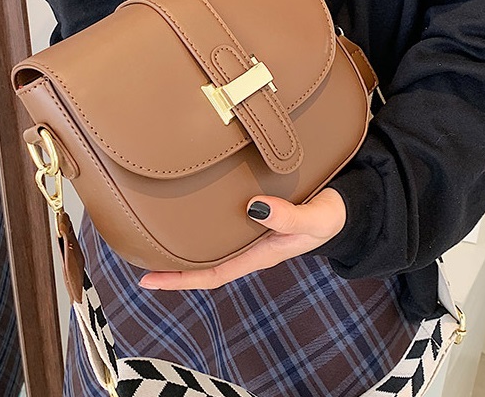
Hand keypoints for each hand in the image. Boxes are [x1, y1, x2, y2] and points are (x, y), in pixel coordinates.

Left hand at [139, 187, 345, 290]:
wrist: (347, 205)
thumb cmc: (331, 216)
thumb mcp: (313, 220)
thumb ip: (288, 216)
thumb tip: (254, 207)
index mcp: (260, 253)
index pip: (213, 273)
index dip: (180, 279)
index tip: (148, 280)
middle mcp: (250, 244)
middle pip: (204, 260)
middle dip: (172, 263)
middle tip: (137, 253)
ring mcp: (251, 229)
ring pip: (211, 240)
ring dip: (184, 240)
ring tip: (153, 230)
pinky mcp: (255, 210)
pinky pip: (222, 219)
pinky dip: (202, 217)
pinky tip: (188, 204)